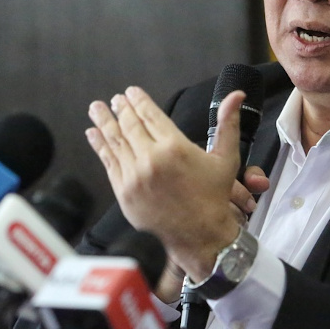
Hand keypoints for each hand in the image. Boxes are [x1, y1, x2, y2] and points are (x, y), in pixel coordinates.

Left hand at [86, 86, 246, 282]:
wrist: (200, 236)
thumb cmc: (213, 197)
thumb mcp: (226, 158)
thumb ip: (228, 124)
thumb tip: (236, 95)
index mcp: (175, 148)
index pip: (151, 115)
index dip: (139, 101)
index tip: (131, 92)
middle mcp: (152, 159)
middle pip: (130, 126)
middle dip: (121, 109)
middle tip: (115, 100)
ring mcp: (135, 176)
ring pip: (115, 142)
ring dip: (104, 122)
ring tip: (96, 108)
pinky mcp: (124, 192)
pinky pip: (109, 163)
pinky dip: (100, 147)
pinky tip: (93, 134)